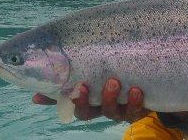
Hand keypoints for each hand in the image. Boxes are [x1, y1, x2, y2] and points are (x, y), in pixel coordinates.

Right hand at [33, 78, 149, 122]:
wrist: (150, 84)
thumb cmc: (120, 76)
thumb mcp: (99, 74)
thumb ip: (75, 76)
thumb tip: (37, 91)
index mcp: (90, 100)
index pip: (69, 104)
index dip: (57, 101)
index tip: (45, 94)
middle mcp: (102, 108)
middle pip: (87, 113)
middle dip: (83, 101)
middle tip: (83, 86)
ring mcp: (120, 110)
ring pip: (110, 112)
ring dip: (110, 98)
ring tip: (114, 82)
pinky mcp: (138, 110)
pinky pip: (134, 111)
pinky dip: (134, 102)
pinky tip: (136, 90)